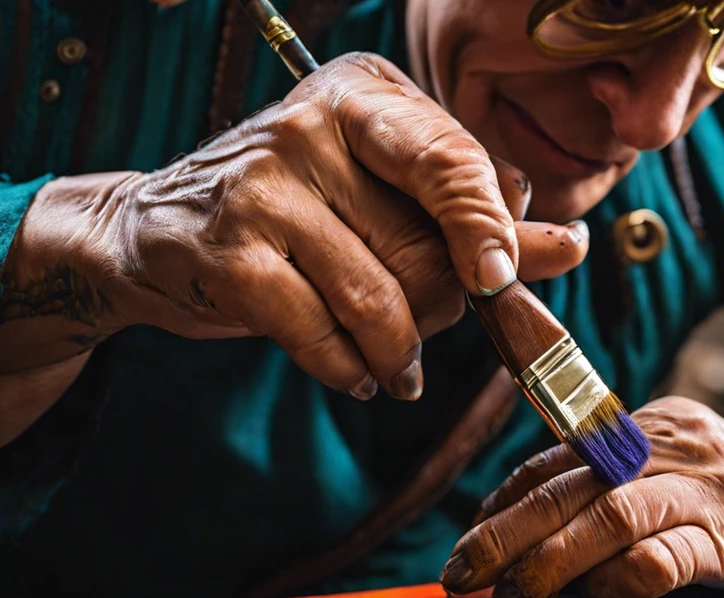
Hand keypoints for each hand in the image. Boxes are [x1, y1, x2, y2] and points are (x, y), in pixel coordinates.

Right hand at [0, 52, 586, 400]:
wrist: (153, 231)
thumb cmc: (298, 214)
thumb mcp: (390, 199)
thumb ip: (481, 222)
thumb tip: (570, 244)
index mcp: (365, 96)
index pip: (455, 163)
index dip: (491, 232)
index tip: (502, 281)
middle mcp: (311, 125)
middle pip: (425, 247)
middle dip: (442, 308)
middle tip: (430, 328)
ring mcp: (262, 186)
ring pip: (380, 297)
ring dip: (401, 353)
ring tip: (398, 368)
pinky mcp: (227, 253)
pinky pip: (323, 333)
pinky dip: (350, 370)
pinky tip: (358, 377)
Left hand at [441, 396, 723, 597]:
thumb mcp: (663, 472)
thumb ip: (603, 492)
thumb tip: (519, 539)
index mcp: (639, 428)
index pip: (554, 463)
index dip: (502, 504)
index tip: (468, 544)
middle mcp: (664, 447)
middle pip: (568, 488)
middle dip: (503, 536)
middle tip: (461, 576)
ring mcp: (701, 488)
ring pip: (608, 518)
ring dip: (549, 563)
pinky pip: (662, 558)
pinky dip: (618, 582)